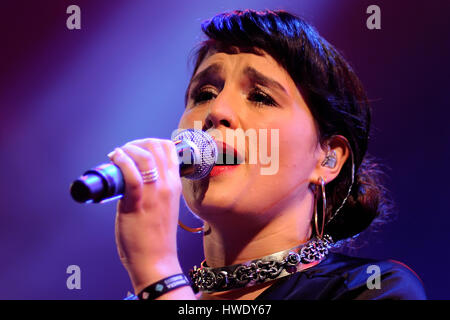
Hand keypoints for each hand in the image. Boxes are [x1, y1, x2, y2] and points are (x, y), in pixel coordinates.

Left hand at [108, 138, 182, 293]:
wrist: (156, 260)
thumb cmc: (157, 236)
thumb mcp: (165, 206)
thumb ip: (156, 190)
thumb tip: (136, 178)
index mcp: (175, 185)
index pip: (170, 149)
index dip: (152, 142)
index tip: (138, 148)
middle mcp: (167, 185)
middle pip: (157, 147)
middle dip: (138, 143)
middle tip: (125, 151)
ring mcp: (154, 194)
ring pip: (145, 156)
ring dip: (128, 149)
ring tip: (118, 155)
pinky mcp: (137, 203)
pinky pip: (132, 175)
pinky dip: (122, 161)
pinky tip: (114, 158)